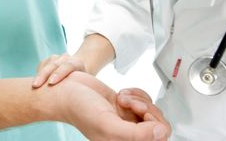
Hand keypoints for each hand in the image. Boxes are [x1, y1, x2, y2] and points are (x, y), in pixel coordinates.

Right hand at [32, 53, 85, 87]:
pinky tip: (34, 84)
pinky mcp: (47, 60)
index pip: (68, 66)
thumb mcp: (85, 87)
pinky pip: (41, 66)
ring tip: (33, 86)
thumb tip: (80, 104)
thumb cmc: (82, 85)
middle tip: (36, 85)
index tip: (51, 83)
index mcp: (77, 63)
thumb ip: (82, 90)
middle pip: (54, 64)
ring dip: (39, 75)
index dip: (59, 73)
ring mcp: (56, 58)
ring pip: (46, 64)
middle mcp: (67, 58)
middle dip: (44, 74)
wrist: (78, 73)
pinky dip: (37, 74)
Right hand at [47, 71, 169, 140]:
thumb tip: (159, 132)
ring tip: (122, 98)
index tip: (140, 113)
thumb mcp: (107, 124)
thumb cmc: (79, 109)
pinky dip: (135, 93)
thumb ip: (136, 135)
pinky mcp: (125, 107)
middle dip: (146, 108)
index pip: (159, 139)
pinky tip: (121, 94)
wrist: (66, 90)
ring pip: (151, 111)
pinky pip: (143, 100)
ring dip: (138, 99)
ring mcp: (127, 121)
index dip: (154, 124)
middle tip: (130, 103)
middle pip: (159, 124)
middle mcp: (127, 135)